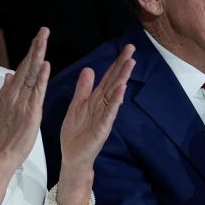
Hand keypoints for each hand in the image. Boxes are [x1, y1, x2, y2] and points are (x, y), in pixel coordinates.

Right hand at [0, 27, 49, 171]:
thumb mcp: (1, 111)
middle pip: (26, 66)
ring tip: (44, 38)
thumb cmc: (3, 137)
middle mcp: (13, 94)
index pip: (21, 69)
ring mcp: (21, 101)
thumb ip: (6, 94)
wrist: (0, 155)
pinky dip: (41, 77)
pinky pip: (36, 91)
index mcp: (9, 94)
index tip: (37, 39)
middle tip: (44, 30)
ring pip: (30, 73)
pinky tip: (45, 65)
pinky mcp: (30, 111)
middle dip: (35, 47)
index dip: (30, 54)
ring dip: (38, 54)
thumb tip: (9, 77)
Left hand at [58, 43, 134, 173]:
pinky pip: (110, 112)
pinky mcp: (102, 128)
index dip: (116, 63)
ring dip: (122, 79)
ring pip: (115, 94)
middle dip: (123, 66)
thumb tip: (89, 69)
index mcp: (96, 99)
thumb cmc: (76, 133)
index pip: (109, 78)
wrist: (72, 156)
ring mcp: (104, 116)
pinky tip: (121, 90)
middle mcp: (103, 105)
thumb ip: (83, 89)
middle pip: (114, 82)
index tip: (126, 48)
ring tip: (130, 64)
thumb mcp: (77, 105)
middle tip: (132, 49)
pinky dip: (116, 101)